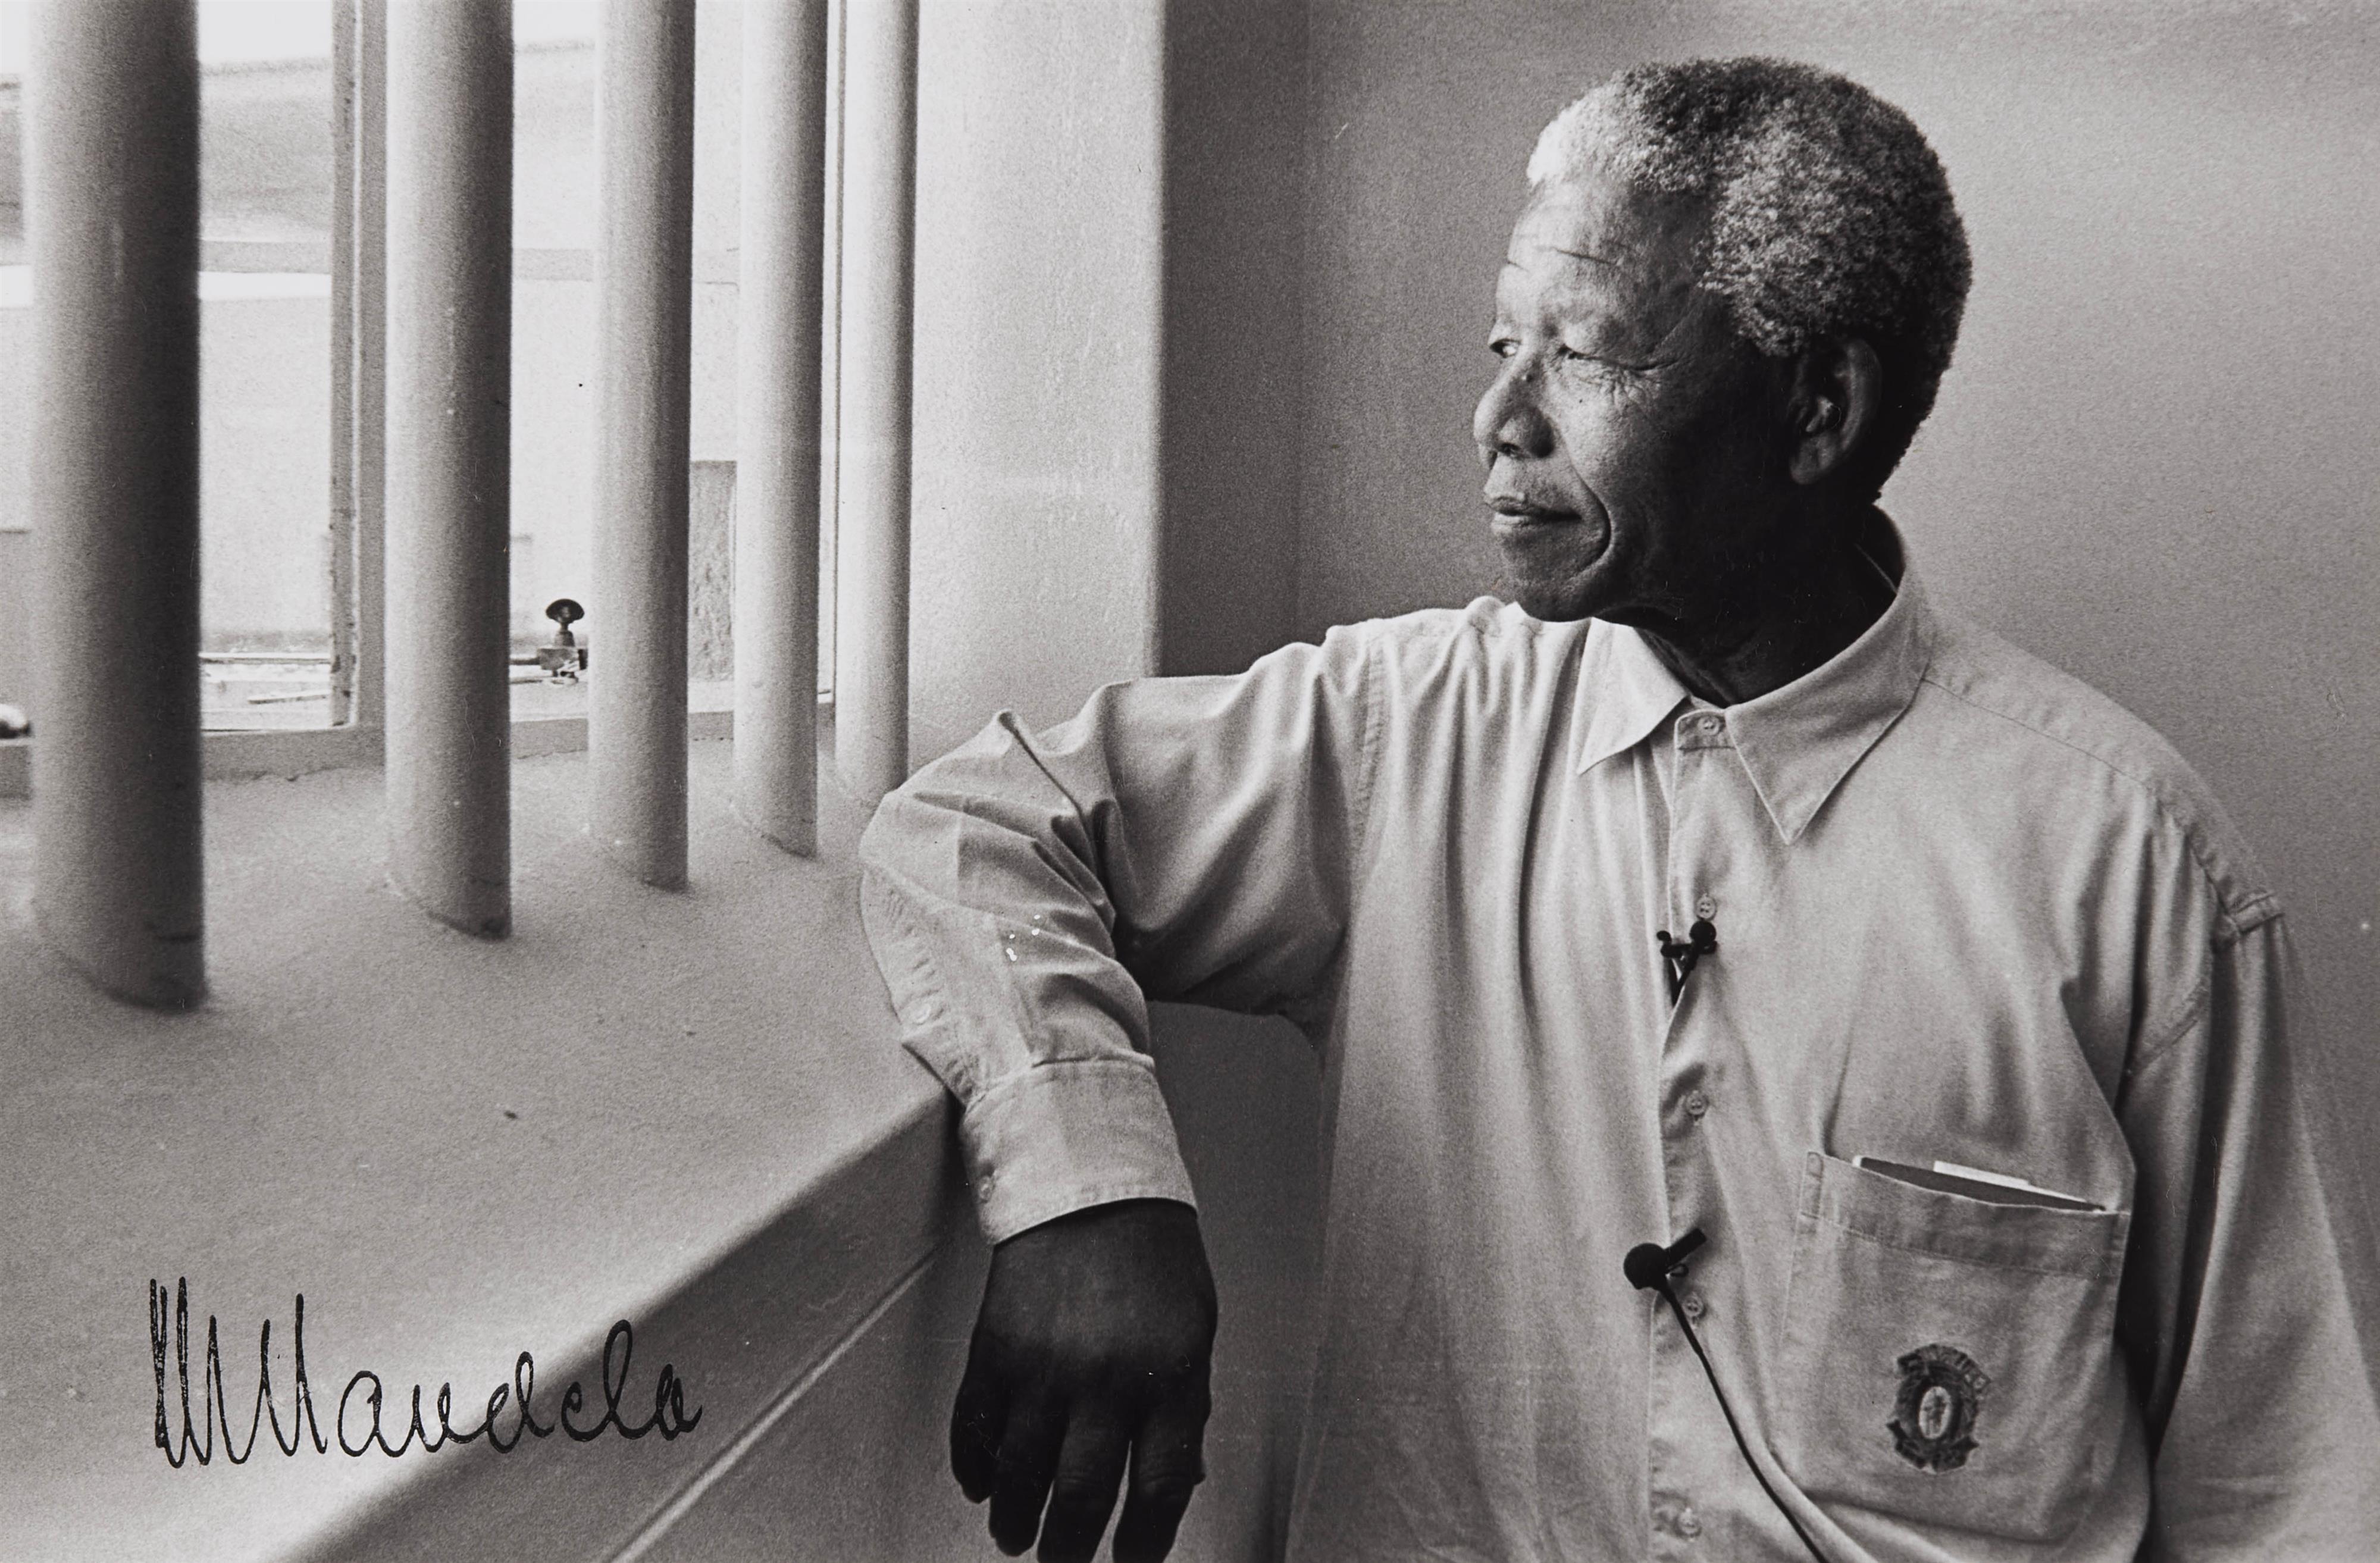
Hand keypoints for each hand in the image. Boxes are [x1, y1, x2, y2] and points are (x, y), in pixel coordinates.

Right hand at [952, 1198, 1217, 1562]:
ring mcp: (1044, 1366)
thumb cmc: (1152, 1252)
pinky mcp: (994, 1348)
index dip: (1146, 1543)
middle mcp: (1106, 1379)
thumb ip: (1185, 1407)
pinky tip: (982, 1485)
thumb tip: (1179, 1482)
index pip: (1160, 1488)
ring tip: (1015, 1537)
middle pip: (1084, 1496)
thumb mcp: (1194, 1329)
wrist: (1090, 1181)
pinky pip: (976, 1427)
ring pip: (1022, 1474)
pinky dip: (974, 1465)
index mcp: (1168, 1375)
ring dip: (1016, 1518)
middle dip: (1071, 1548)